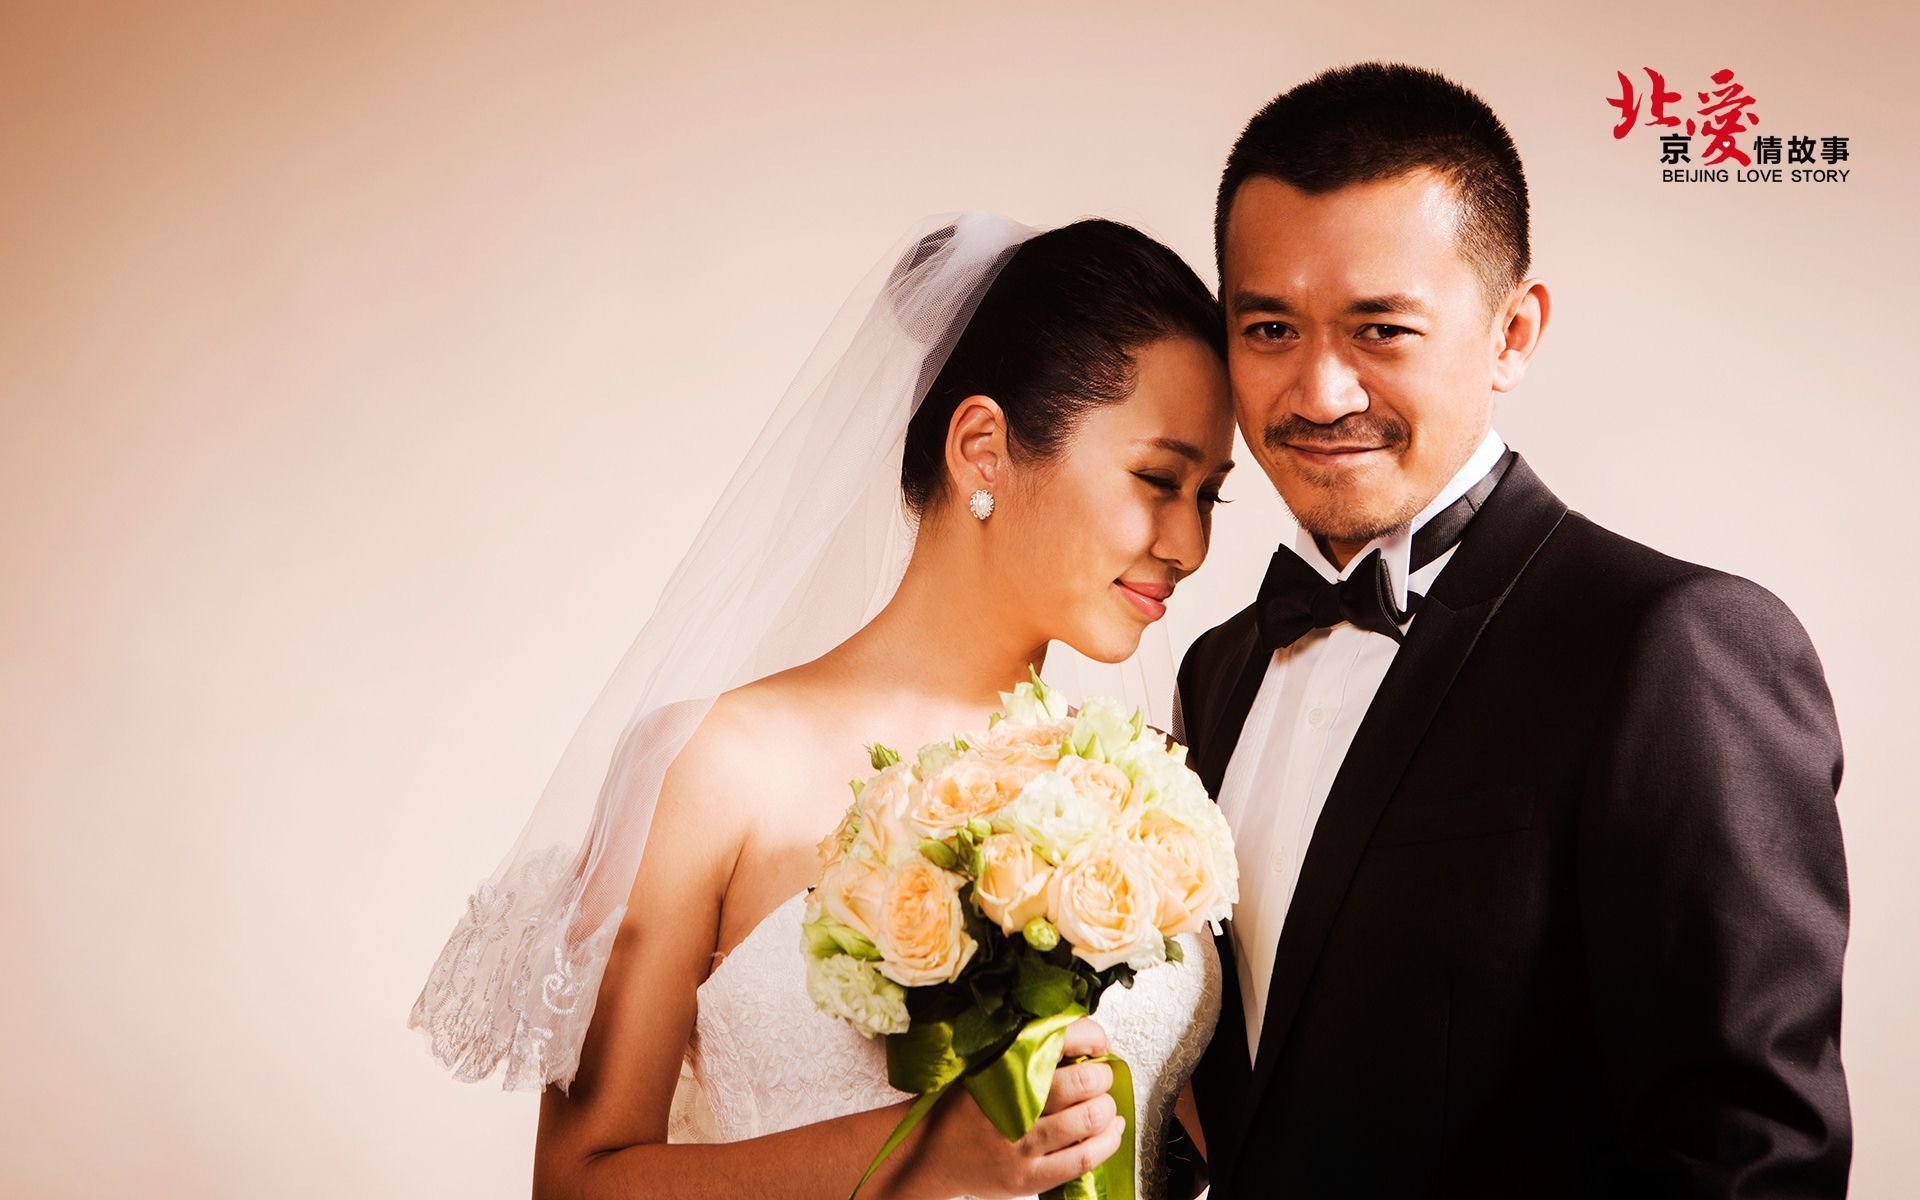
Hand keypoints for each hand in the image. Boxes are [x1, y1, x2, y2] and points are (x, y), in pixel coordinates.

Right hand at [902, 1017, 1123, 1199]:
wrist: (931, 1154)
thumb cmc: (963, 1107)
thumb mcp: (983, 1065)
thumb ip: (1022, 1050)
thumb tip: (1079, 1036)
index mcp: (1001, 1067)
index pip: (1060, 1039)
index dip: (1091, 1036)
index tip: (1097, 1042)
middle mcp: (1012, 1104)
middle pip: (1083, 1081)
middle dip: (1102, 1075)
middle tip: (1099, 1075)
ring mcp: (1021, 1144)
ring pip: (1089, 1119)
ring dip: (1106, 1107)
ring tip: (1103, 1103)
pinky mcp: (1028, 1177)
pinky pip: (1083, 1158)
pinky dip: (1107, 1142)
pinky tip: (1111, 1131)